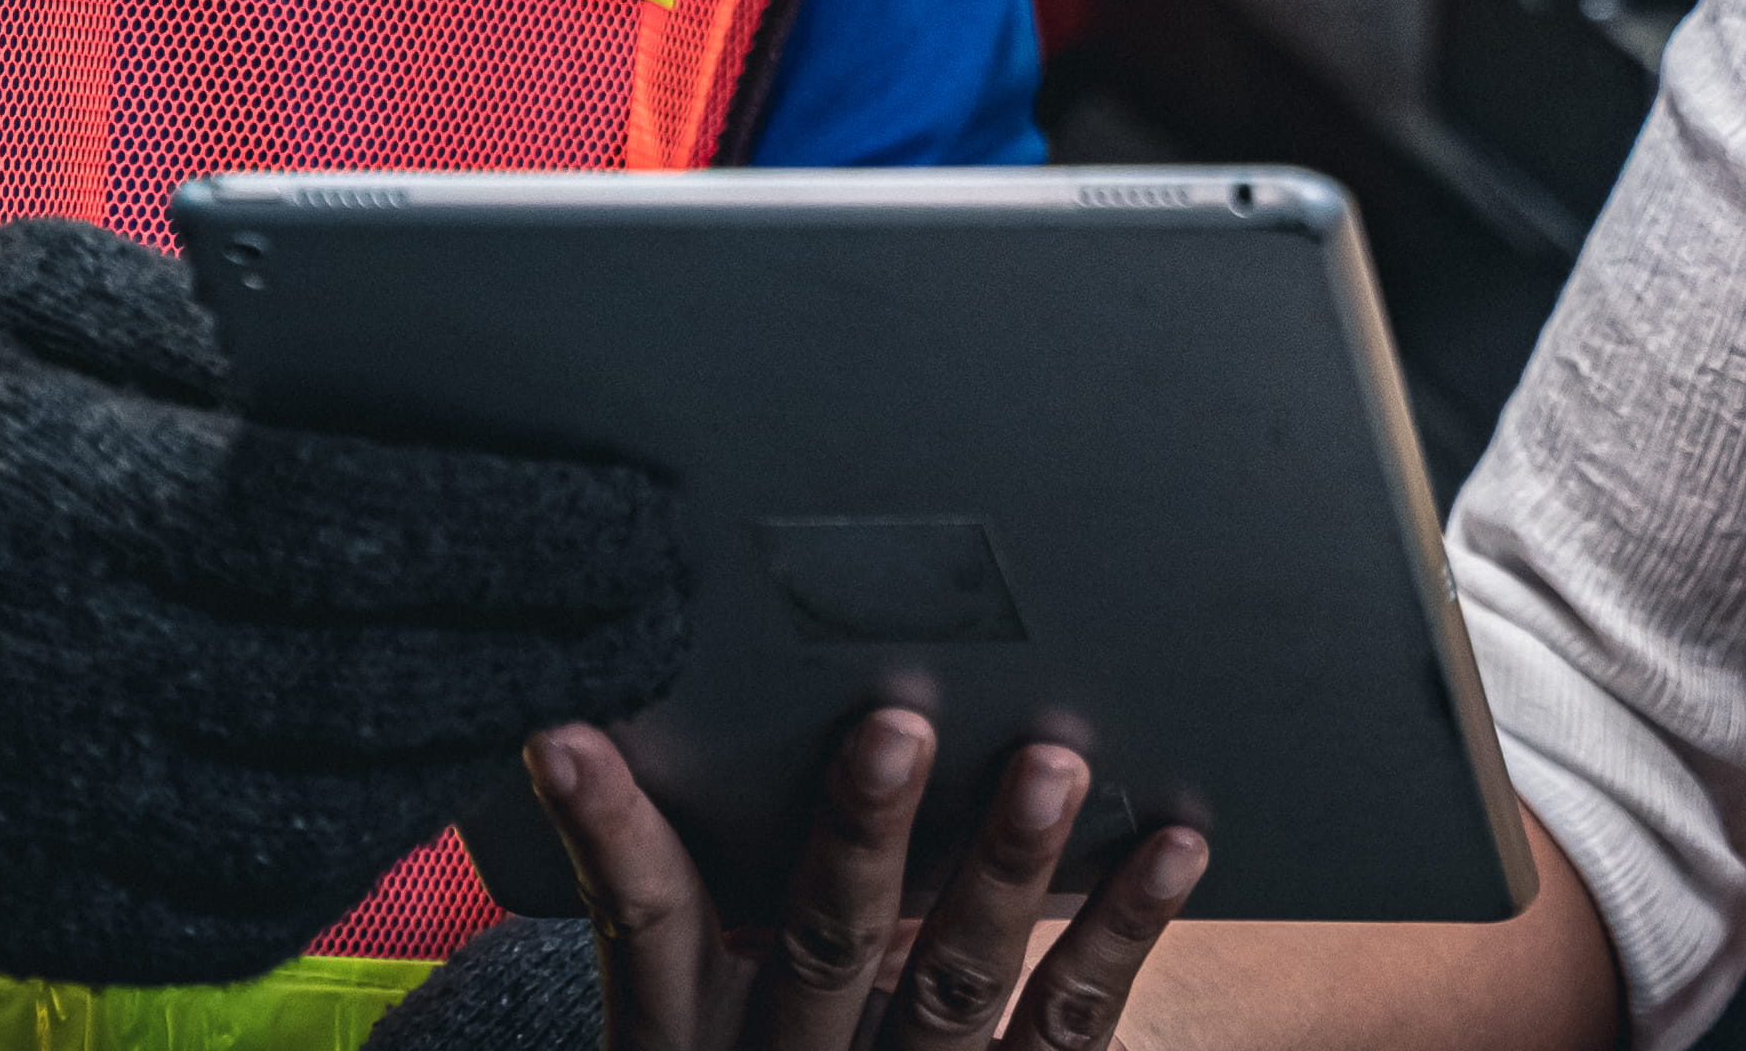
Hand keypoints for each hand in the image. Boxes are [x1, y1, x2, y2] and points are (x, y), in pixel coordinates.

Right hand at [0, 217, 682, 981]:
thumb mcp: (22, 289)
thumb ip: (219, 347)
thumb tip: (409, 390)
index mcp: (79, 502)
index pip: (371, 532)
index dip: (538, 534)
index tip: (652, 513)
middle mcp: (65, 678)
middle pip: (378, 686)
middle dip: (554, 647)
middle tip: (661, 608)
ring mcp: (33, 813)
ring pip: (322, 824)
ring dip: (460, 761)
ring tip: (549, 688)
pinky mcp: (2, 901)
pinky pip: (219, 916)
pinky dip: (331, 861)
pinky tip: (384, 789)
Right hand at [475, 708, 1208, 1048]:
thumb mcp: (715, 1030)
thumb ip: (725, 934)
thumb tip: (683, 755)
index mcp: (695, 1046)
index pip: (646, 931)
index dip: (613, 837)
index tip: (572, 739)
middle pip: (823, 950)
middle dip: (861, 841)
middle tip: (895, 727)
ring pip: (956, 986)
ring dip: (1007, 871)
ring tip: (1050, 766)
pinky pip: (1069, 1030)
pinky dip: (1124, 933)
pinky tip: (1174, 845)